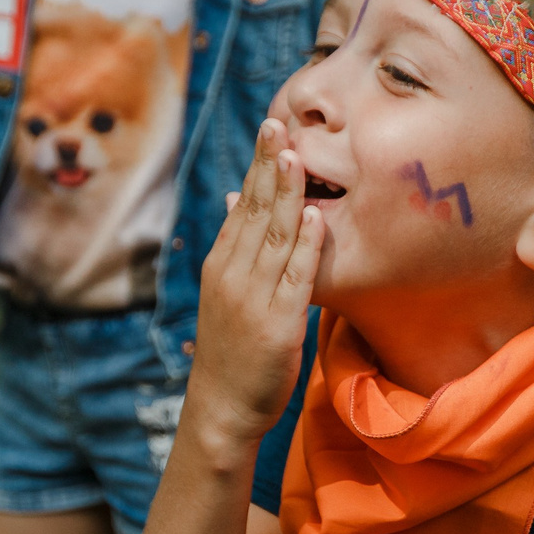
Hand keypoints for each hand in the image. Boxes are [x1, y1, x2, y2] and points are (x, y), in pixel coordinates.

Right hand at [193, 119, 324, 443]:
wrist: (221, 410)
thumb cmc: (231, 350)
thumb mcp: (225, 291)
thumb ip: (235, 246)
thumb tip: (235, 197)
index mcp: (221, 263)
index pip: (242, 204)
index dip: (258, 166)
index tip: (272, 128)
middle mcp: (233, 275)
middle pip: (253, 211)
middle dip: (268, 166)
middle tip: (278, 123)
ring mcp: (253, 299)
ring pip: (272, 236)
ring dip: (285, 194)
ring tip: (295, 155)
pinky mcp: (277, 324)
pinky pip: (295, 277)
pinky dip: (304, 245)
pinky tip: (312, 216)